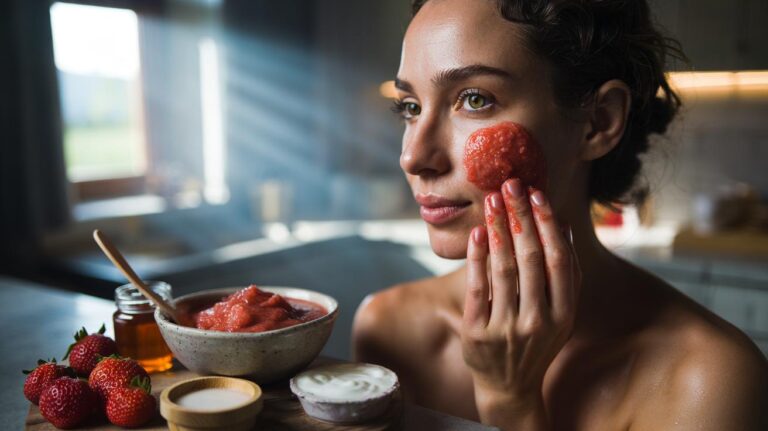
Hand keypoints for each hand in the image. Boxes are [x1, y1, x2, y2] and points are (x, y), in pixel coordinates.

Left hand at [461, 178, 580, 415]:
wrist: (509, 386)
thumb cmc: (537, 340)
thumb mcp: (560, 313)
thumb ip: (564, 272)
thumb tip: (563, 223)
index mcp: (564, 314)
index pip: (558, 259)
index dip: (547, 224)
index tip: (537, 194)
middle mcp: (539, 322)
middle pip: (530, 258)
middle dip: (520, 216)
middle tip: (511, 184)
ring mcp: (507, 329)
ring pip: (503, 268)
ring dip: (497, 228)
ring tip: (492, 200)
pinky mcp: (478, 334)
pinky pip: (477, 287)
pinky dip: (477, 257)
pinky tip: (477, 232)